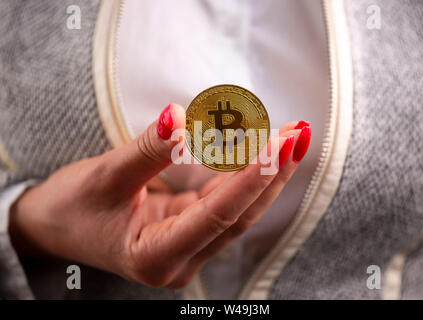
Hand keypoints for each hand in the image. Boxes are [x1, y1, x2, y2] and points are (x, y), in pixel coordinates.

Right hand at [9, 104, 310, 287]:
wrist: (56, 226)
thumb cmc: (72, 207)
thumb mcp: (105, 175)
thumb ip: (148, 149)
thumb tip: (180, 115)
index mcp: (155, 256)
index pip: (217, 216)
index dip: (250, 179)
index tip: (279, 144)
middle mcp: (180, 260)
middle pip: (239, 216)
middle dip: (271, 173)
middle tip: (298, 133)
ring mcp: (188, 249)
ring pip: (239, 211)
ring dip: (265, 174)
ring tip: (292, 138)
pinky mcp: (191, 233)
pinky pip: (226, 204)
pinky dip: (245, 176)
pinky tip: (265, 153)